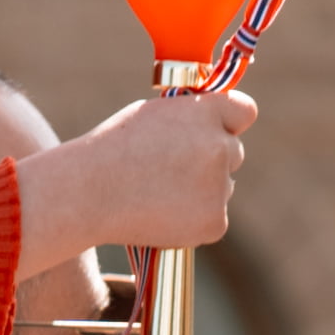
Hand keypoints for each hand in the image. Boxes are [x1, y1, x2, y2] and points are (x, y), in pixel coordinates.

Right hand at [12, 91, 257, 273]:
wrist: (89, 193)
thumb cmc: (113, 150)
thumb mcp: (154, 115)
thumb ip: (190, 119)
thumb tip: (214, 127)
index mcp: (206, 112)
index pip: (245, 111)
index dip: (230, 122)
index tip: (219, 130)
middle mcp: (220, 147)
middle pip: (234, 153)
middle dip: (210, 160)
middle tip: (171, 169)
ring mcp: (220, 187)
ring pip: (223, 188)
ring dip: (201, 191)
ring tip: (157, 193)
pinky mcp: (215, 222)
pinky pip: (214, 219)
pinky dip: (194, 221)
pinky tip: (162, 214)